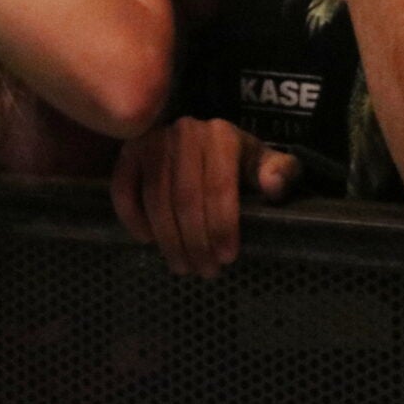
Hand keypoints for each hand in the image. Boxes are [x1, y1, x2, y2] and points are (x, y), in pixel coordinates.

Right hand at [109, 116, 301, 278]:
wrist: (205, 142)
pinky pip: (123, 190)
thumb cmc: (238, 161)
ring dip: (169, 240)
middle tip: (205, 271)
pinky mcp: (128, 153)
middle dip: (196, 242)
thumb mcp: (264, 163)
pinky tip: (148, 241)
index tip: (227, 258)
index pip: (218, 186)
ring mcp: (152, 141)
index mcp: (221, 135)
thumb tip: (274, 186)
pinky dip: (132, 219)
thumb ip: (280, 172)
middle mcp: (184, 132)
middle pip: (185, 199)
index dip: (222, 226)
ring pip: (156, 200)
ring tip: (182, 266)